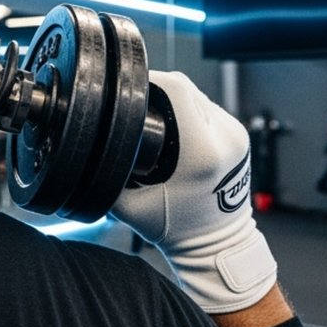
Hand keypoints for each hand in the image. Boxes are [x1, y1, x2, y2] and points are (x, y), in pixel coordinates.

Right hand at [108, 71, 276, 313]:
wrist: (217, 246)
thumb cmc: (177, 230)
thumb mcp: (129, 203)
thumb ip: (108, 172)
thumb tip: (87, 146)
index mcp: (202, 150)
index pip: (176, 87)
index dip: (148, 79)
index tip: (128, 87)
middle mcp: (225, 137)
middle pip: (186, 88)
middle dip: (158, 91)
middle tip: (135, 106)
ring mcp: (236, 135)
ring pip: (198, 95)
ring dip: (175, 101)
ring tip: (154, 119)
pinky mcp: (240, 136)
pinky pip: (209, 109)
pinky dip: (190, 112)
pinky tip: (175, 129)